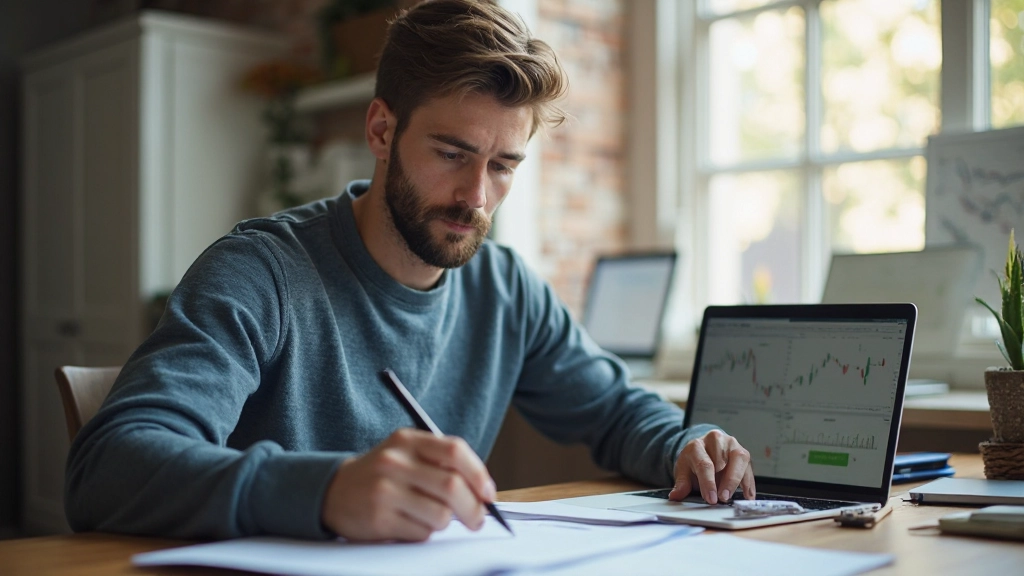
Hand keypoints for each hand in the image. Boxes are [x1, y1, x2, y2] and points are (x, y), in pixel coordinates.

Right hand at [321, 429, 496, 541]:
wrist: (335, 491)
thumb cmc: (384, 474)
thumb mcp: (407, 453)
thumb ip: (442, 463)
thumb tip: (483, 491)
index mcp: (408, 440)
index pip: (455, 451)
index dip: (478, 474)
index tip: (488, 494)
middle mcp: (395, 462)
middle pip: (452, 487)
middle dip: (473, 509)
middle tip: (477, 519)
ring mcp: (385, 490)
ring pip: (440, 515)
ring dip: (445, 523)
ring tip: (432, 517)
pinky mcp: (379, 518)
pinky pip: (421, 533)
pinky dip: (424, 533)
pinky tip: (410, 523)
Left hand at [668, 429, 754, 504]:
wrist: (702, 449)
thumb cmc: (693, 461)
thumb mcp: (683, 471)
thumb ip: (681, 483)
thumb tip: (675, 496)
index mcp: (697, 445)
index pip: (704, 464)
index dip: (708, 483)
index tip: (711, 499)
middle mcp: (716, 440)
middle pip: (724, 459)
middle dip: (726, 481)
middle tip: (723, 498)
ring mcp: (731, 444)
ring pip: (740, 459)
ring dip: (738, 480)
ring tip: (734, 497)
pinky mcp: (742, 453)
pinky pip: (749, 467)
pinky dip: (749, 483)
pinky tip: (748, 495)